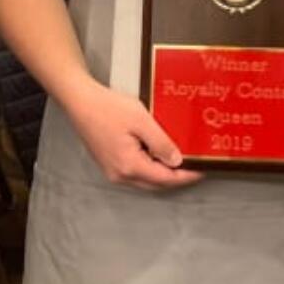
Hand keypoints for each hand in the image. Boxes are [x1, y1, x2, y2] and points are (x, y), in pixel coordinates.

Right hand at [69, 85, 202, 191]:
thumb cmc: (108, 108)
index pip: (165, 179)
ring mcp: (112, 171)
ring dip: (163, 172)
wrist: (80, 101)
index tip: (203, 170)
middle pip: (156, 183)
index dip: (186, 176)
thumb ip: (161, 143)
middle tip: (195, 165)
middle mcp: (120, 175)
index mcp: (129, 166)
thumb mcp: (141, 121)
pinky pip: (135, 171)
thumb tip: (177, 162)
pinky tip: (159, 154)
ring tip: (181, 160)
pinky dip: (150, 166)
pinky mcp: (109, 163)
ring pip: (145, 179)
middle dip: (176, 177)